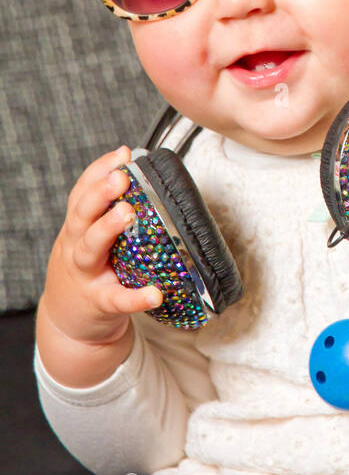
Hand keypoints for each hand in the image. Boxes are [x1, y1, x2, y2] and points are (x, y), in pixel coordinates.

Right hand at [40, 145, 162, 348]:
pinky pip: (118, 299)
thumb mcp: (85, 238)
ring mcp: (86, 275)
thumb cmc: (87, 270)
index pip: (83, 193)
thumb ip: (103, 212)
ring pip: (90, 248)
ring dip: (107, 228)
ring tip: (127, 213)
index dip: (100, 171)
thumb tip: (138, 172)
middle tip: (121, 176)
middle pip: (82, 214)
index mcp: (78, 228)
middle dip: (100, 192)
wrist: (67, 321)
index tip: (122, 153)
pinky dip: (136, 298)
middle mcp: (77, 247)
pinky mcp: (100, 303)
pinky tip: (155, 294)